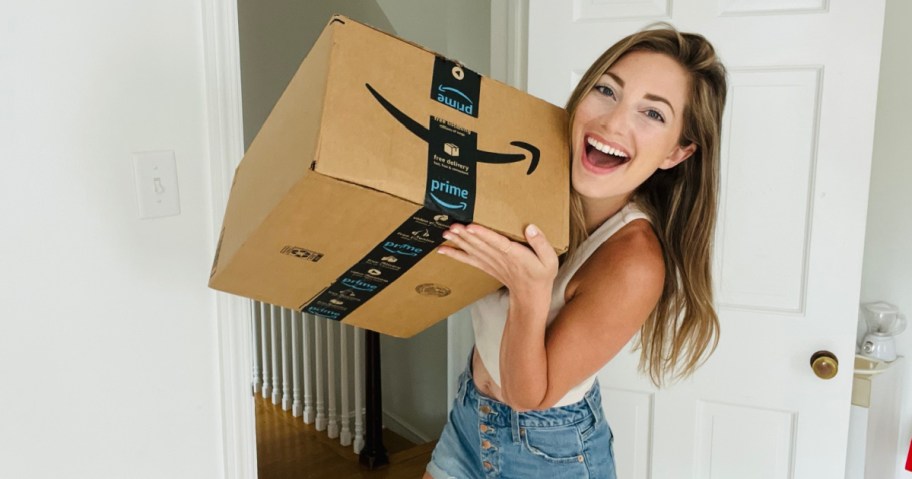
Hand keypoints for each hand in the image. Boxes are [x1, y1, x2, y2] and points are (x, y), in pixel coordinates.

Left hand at [437, 223, 557, 295]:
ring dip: (459, 242)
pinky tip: (442, 249)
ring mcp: (491, 263)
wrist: (530, 297)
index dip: (484, 235)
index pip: (498, 243)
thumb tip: (531, 228)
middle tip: (453, 225)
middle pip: (481, 245)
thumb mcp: (550, 260)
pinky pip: (468, 260)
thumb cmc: (541, 275)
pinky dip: (455, 254)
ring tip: (446, 232)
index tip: (472, 227)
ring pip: (473, 250)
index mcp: (516, 255)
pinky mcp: (486, 266)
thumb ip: (541, 243)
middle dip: (466, 236)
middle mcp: (500, 259)